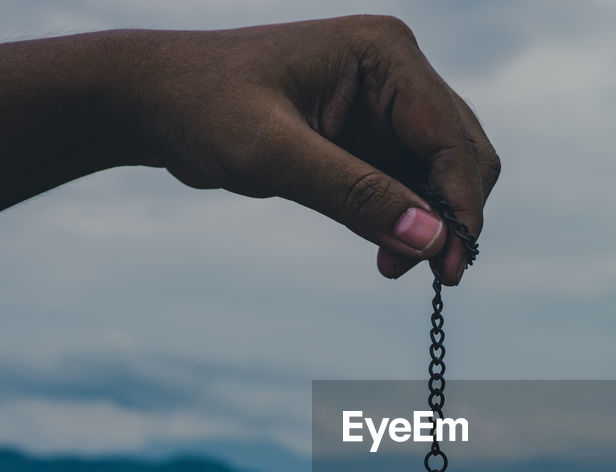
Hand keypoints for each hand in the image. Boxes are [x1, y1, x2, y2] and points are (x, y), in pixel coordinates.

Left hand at [126, 17, 500, 283]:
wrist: (153, 101)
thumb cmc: (203, 108)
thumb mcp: (273, 154)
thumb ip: (355, 194)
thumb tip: (432, 239)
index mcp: (384, 53)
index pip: (451, 137)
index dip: (460, 205)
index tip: (450, 267)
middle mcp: (396, 72)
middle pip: (463, 154)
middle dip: (451, 216)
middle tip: (428, 274)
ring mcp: (385, 103)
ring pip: (442, 176)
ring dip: (430, 225)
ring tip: (394, 267)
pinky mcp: (368, 135)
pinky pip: (410, 186)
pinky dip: (407, 223)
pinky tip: (387, 253)